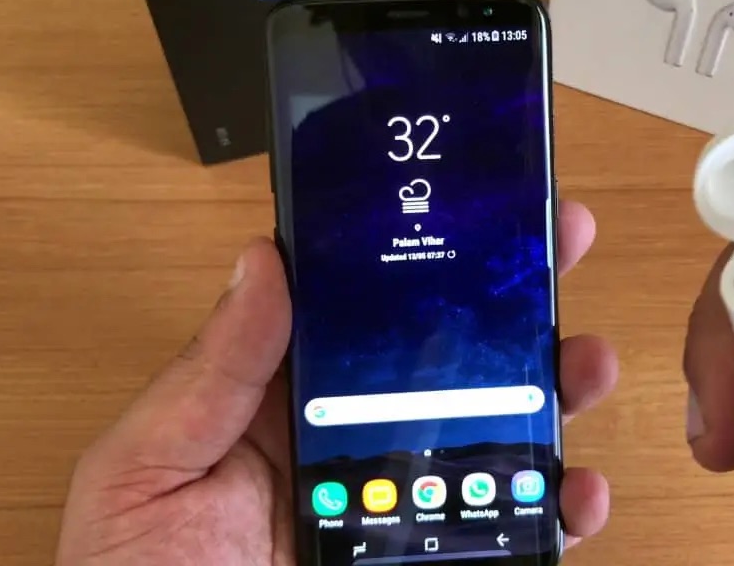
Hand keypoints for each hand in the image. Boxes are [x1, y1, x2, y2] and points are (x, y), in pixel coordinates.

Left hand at [56, 200, 616, 565]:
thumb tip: (264, 259)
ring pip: (490, 434)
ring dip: (550, 393)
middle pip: (446, 360)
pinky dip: (555, 507)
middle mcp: (351, 439)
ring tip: (586, 363)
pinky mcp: (429, 561)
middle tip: (564, 248)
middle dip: (511, 305)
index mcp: (282, 398)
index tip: (472, 204)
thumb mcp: (147, 466)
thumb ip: (210, 372)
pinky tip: (578, 491)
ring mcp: (395, 503)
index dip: (418, 253)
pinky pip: (505, 530)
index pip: (361, 309)